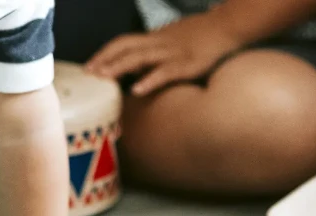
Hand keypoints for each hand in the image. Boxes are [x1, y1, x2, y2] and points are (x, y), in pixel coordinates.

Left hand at [86, 13, 243, 95]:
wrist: (228, 26)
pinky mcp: (188, 64)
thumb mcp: (170, 43)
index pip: (122, 42)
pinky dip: (150, 80)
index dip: (104, 53)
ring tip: (104, 78)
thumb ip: (150, 56)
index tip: (88, 67)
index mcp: (154, 39)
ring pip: (141, 57)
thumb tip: (130, 70)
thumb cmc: (199, 36)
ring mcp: (173, 52)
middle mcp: (160, 43)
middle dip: (105, 60)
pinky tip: (137, 90)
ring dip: (120, 66)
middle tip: (89, 74)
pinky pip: (166, 71)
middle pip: (126, 47)